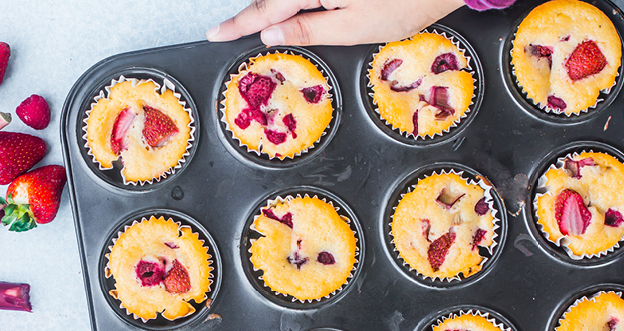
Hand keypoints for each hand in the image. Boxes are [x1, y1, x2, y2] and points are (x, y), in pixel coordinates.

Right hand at [207, 0, 465, 46]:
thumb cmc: (408, 1)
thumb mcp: (355, 28)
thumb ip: (307, 30)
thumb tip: (269, 34)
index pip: (265, 9)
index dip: (238, 24)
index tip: (215, 34)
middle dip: (251, 12)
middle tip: (227, 29)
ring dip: (271, 4)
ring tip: (253, 22)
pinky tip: (285, 9)